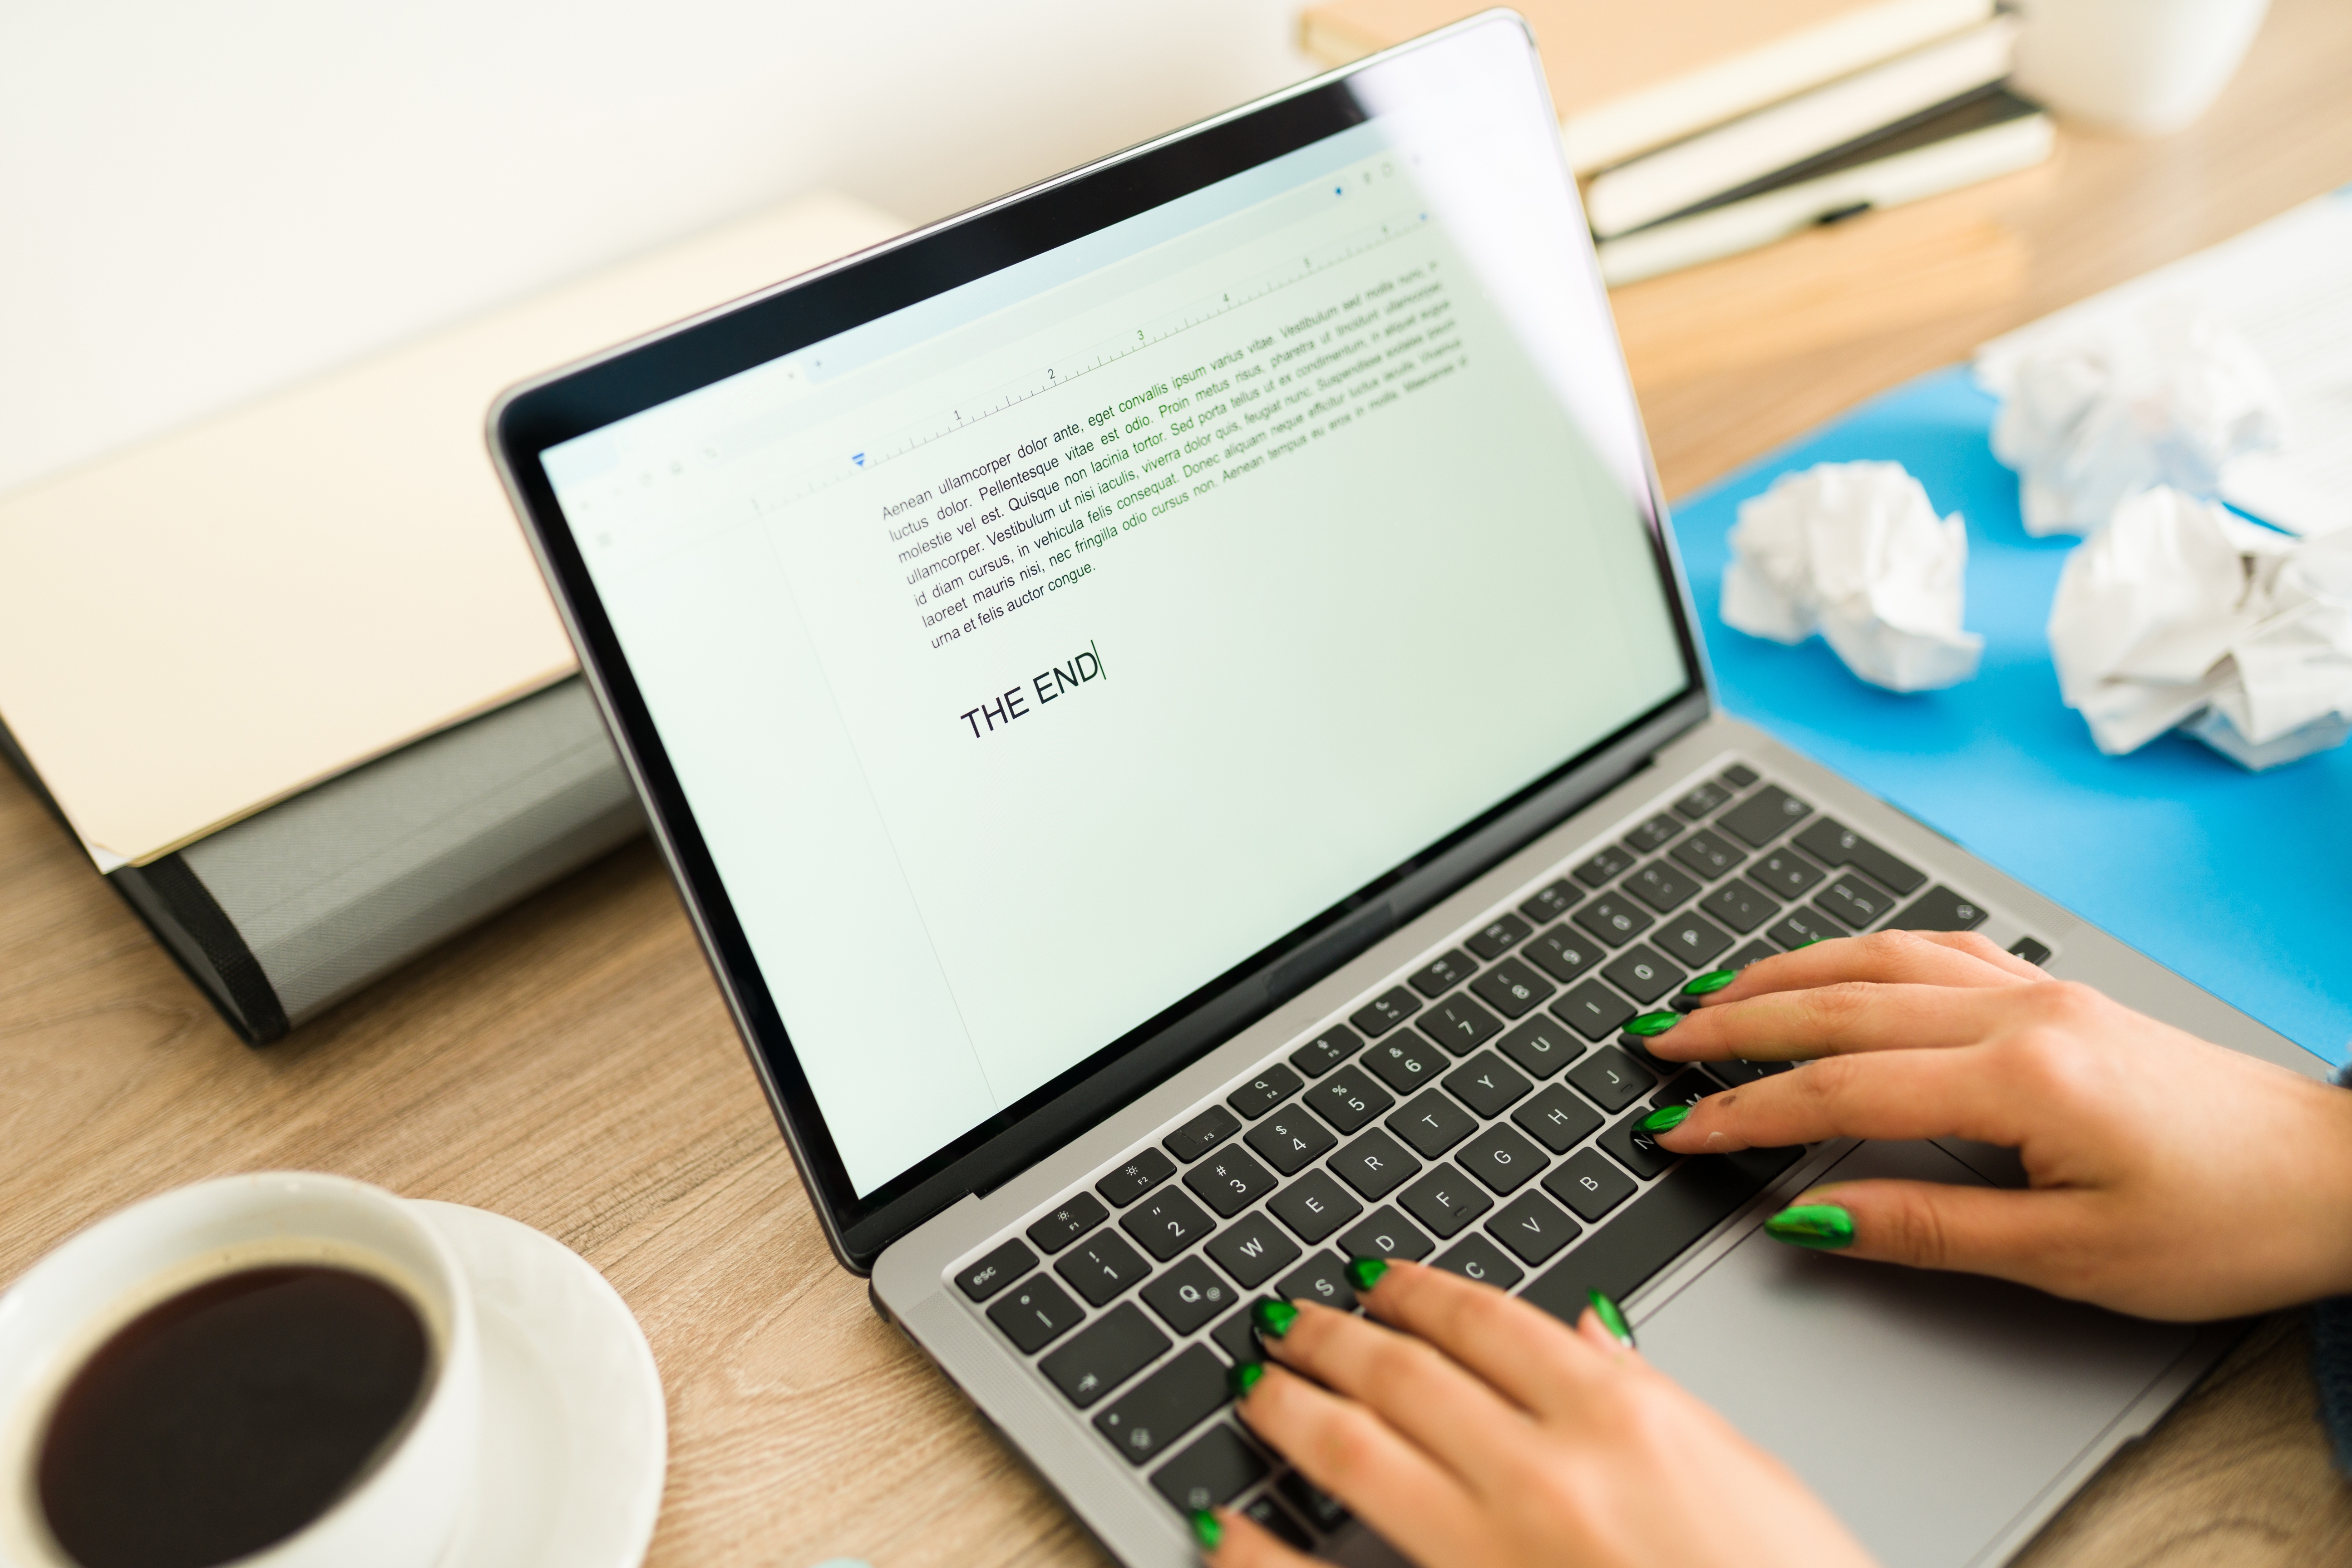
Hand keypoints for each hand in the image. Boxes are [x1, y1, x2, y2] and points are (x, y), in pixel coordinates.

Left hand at [1202, 1260, 1872, 1567]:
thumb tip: (1585, 1334)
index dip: (1419, 1289)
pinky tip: (1224, 1527)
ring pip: (1356, 1450)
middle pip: (1407, 1372)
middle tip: (1285, 1316)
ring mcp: (1492, 1552)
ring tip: (1254, 1382)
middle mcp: (1546, 1472)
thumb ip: (1649, 1398)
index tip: (1377, 1275)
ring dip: (1290, 1405)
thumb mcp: (1742, 1477)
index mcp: (1623, 1419)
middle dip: (1333, 1334)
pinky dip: (1261, 1551)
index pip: (1491, 1320)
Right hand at [1646, 930, 2351, 1319]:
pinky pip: (1928, 949)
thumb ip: (1928, 1229)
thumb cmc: (2227, 1221)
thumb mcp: (2072, 1256)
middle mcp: (2018, 1013)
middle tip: (1653, 1043)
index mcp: (2019, 1077)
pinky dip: (1853, 956)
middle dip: (1731, 1027)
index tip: (1675, 1132)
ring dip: (1779, 976)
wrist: (2338, 1175)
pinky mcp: (2054, 993)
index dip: (1743, 1113)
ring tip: (1706, 998)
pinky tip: (1822, 969)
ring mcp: (2035, 990)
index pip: (1838, 1088)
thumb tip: (1812, 1219)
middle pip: (1837, 1004)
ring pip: (1874, 959)